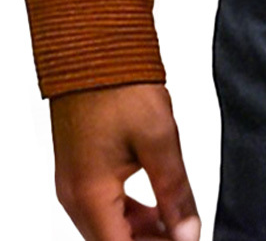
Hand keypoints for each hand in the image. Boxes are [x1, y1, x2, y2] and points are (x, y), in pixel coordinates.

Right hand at [49, 82, 200, 240]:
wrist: (94, 46)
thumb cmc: (121, 85)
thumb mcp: (160, 139)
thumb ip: (174, 192)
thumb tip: (188, 233)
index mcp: (89, 195)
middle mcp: (74, 196)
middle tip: (186, 233)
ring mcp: (74, 183)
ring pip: (108, 227)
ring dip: (142, 232)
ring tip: (178, 222)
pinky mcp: (80, 169)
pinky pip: (103, 206)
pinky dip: (130, 213)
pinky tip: (160, 206)